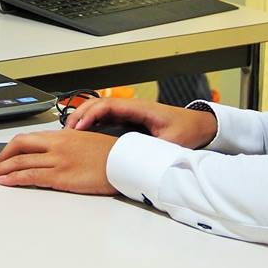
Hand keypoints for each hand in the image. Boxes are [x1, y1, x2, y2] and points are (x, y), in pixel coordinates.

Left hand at [0, 129, 117, 194]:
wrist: (125, 162)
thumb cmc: (112, 154)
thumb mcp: (88, 141)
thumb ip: (70, 144)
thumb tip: (58, 150)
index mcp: (63, 134)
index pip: (29, 138)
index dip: (12, 147)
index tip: (4, 155)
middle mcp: (57, 144)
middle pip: (19, 146)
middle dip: (0, 157)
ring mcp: (58, 160)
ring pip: (21, 162)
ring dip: (1, 169)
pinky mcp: (61, 176)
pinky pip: (31, 176)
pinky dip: (14, 178)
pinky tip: (5, 182)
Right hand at [65, 97, 216, 149]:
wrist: (200, 125)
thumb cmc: (188, 129)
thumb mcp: (173, 143)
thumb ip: (156, 151)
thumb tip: (142, 164)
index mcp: (140, 108)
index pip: (107, 105)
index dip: (90, 114)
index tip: (78, 127)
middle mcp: (132, 108)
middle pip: (97, 104)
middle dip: (79, 115)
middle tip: (66, 131)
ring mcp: (130, 112)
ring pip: (99, 110)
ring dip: (83, 118)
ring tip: (70, 133)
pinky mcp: (130, 120)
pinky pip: (105, 117)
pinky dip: (91, 123)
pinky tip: (84, 134)